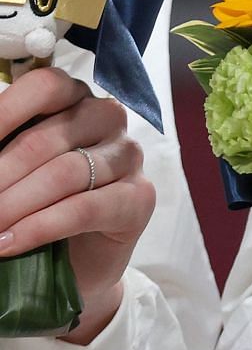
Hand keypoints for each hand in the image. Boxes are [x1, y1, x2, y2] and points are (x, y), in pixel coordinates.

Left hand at [0, 66, 154, 344]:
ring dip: (13, 205)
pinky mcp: (139, 198)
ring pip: (64, 174)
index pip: (43, 87)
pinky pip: (85, 208)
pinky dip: (39, 228)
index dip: (5, 114)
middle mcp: (107, 118)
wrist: (72, 262)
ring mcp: (128, 157)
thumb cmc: (34, 204)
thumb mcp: (10, 171)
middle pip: (45, 139)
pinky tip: (7, 243)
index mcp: (74, 99)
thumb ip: (2, 151)